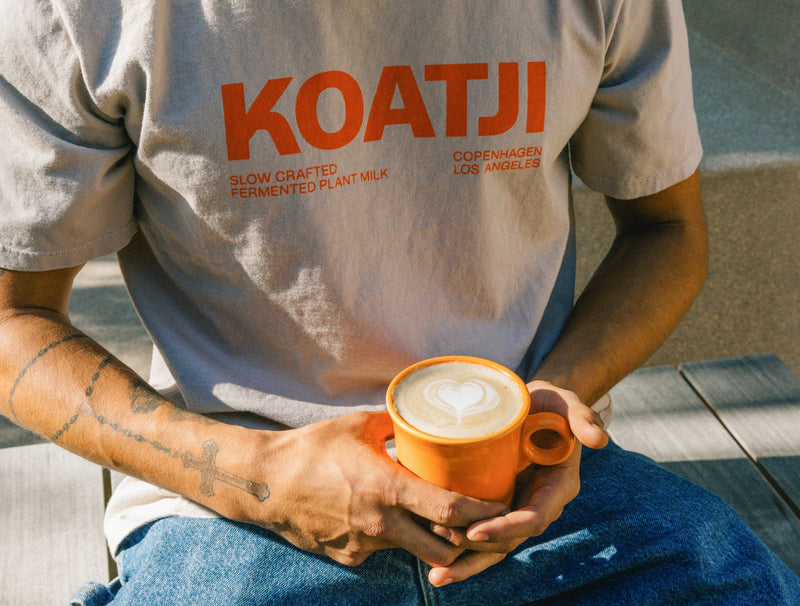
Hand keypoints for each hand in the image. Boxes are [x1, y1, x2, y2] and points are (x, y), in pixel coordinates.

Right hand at [234, 411, 508, 567]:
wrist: (263, 484)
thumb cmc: (310, 449)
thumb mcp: (358, 425)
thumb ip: (396, 421)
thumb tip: (421, 413)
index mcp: (387, 489)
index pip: (452, 510)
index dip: (485, 512)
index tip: (504, 506)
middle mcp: (382, 524)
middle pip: (445, 548)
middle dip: (467, 540)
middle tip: (478, 521)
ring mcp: (365, 546)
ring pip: (415, 551)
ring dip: (431, 540)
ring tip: (436, 519)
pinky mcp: (350, 558)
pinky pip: (385, 552)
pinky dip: (395, 539)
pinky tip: (384, 517)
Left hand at [427, 382, 608, 585]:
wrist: (534, 405)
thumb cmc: (550, 404)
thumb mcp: (566, 403)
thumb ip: (582, 417)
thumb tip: (599, 438)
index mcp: (557, 488)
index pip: (533, 518)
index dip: (505, 528)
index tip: (475, 531)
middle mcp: (537, 504)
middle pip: (510, 542)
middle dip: (478, 555)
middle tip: (443, 564)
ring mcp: (516, 506)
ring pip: (494, 546)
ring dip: (467, 562)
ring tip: (437, 576)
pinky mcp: (497, 502)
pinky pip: (481, 531)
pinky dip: (461, 546)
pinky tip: (434, 554)